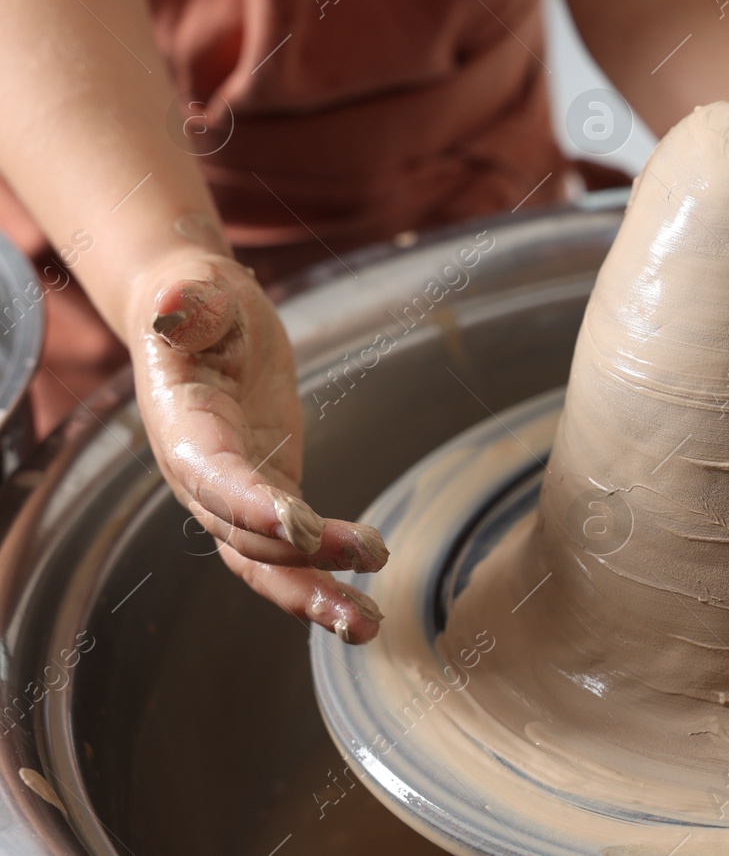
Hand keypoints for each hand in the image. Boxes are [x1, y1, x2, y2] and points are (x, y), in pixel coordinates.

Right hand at [125, 251, 388, 642]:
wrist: (193, 316)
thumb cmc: (197, 301)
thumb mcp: (198, 291)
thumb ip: (189, 303)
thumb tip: (172, 303)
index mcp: (181, 427)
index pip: (214, 475)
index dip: (251, 502)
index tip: (301, 521)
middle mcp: (199, 475)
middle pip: (242, 532)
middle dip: (300, 556)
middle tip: (370, 558)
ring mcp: (230, 494)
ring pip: (263, 562)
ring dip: (311, 595)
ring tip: (367, 624)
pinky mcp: (266, 493)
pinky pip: (287, 552)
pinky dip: (320, 578)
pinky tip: (362, 606)